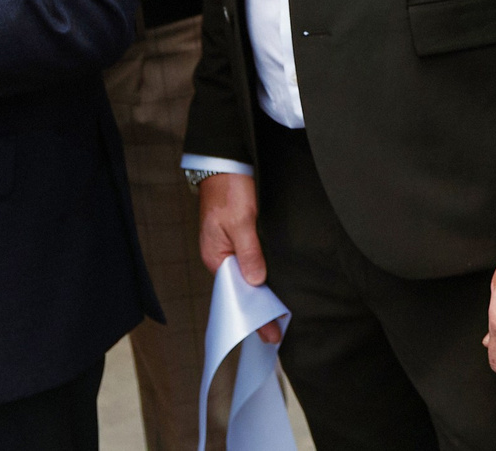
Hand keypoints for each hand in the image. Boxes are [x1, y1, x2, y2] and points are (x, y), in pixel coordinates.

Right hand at [197, 174, 281, 344]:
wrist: (226, 163)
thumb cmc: (229, 190)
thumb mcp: (241, 221)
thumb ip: (250, 252)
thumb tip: (257, 281)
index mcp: (216, 257)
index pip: (236, 295)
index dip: (253, 314)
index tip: (270, 331)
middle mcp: (221, 256)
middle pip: (241, 289)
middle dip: (258, 310)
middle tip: (279, 331)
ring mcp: (229, 248)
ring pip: (246, 277)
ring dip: (261, 293)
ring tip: (279, 315)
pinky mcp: (239, 238)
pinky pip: (250, 263)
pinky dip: (262, 276)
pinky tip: (274, 285)